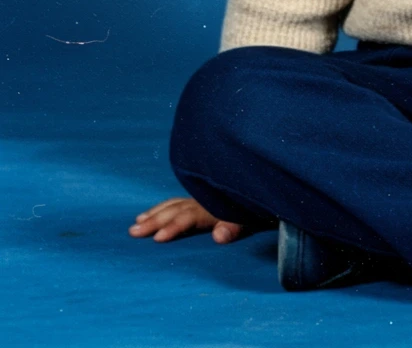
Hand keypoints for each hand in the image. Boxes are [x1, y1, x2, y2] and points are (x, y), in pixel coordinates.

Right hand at [128, 196, 253, 243]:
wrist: (266, 185)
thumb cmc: (260, 210)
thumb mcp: (251, 220)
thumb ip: (235, 227)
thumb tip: (218, 235)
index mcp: (215, 207)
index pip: (189, 217)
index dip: (173, 227)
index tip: (157, 238)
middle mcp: (205, 201)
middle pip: (176, 210)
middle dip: (155, 221)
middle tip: (133, 231)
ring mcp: (204, 198)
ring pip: (175, 204)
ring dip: (156, 213)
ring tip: (137, 221)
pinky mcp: (205, 198)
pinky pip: (180, 201)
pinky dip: (166, 206)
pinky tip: (156, 211)